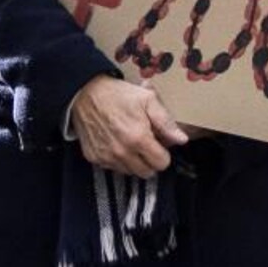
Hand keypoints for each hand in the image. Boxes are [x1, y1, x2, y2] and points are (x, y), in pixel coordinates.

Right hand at [71, 74, 187, 178]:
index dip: (164, 154)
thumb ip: (166, 122)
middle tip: (146, 144)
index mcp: (138, 138)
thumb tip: (182, 139)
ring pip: (130, 172)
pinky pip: (113, 168)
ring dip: (134, 162)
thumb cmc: (119, 95)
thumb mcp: (147, 99)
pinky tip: (117, 143)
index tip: (159, 143)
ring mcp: (107, 157)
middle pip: (147, 173)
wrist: (86, 93)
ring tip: (131, 142)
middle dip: (150, 160)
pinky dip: (118, 160)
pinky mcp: (95, 158)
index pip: (161, 164)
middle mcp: (122, 152)